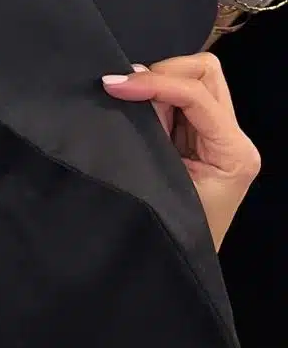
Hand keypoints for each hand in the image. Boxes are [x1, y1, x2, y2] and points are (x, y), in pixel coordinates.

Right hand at [103, 54, 259, 249]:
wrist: (180, 274)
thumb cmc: (174, 239)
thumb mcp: (162, 185)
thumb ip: (149, 132)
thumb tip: (129, 84)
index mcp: (234, 153)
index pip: (197, 93)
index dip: (155, 81)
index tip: (113, 86)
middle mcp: (234, 138)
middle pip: (205, 73)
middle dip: (163, 72)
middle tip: (125, 91)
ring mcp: (219, 136)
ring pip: (194, 79)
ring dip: (158, 83)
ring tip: (127, 101)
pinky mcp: (200, 138)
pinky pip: (180, 99)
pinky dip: (155, 95)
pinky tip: (135, 108)